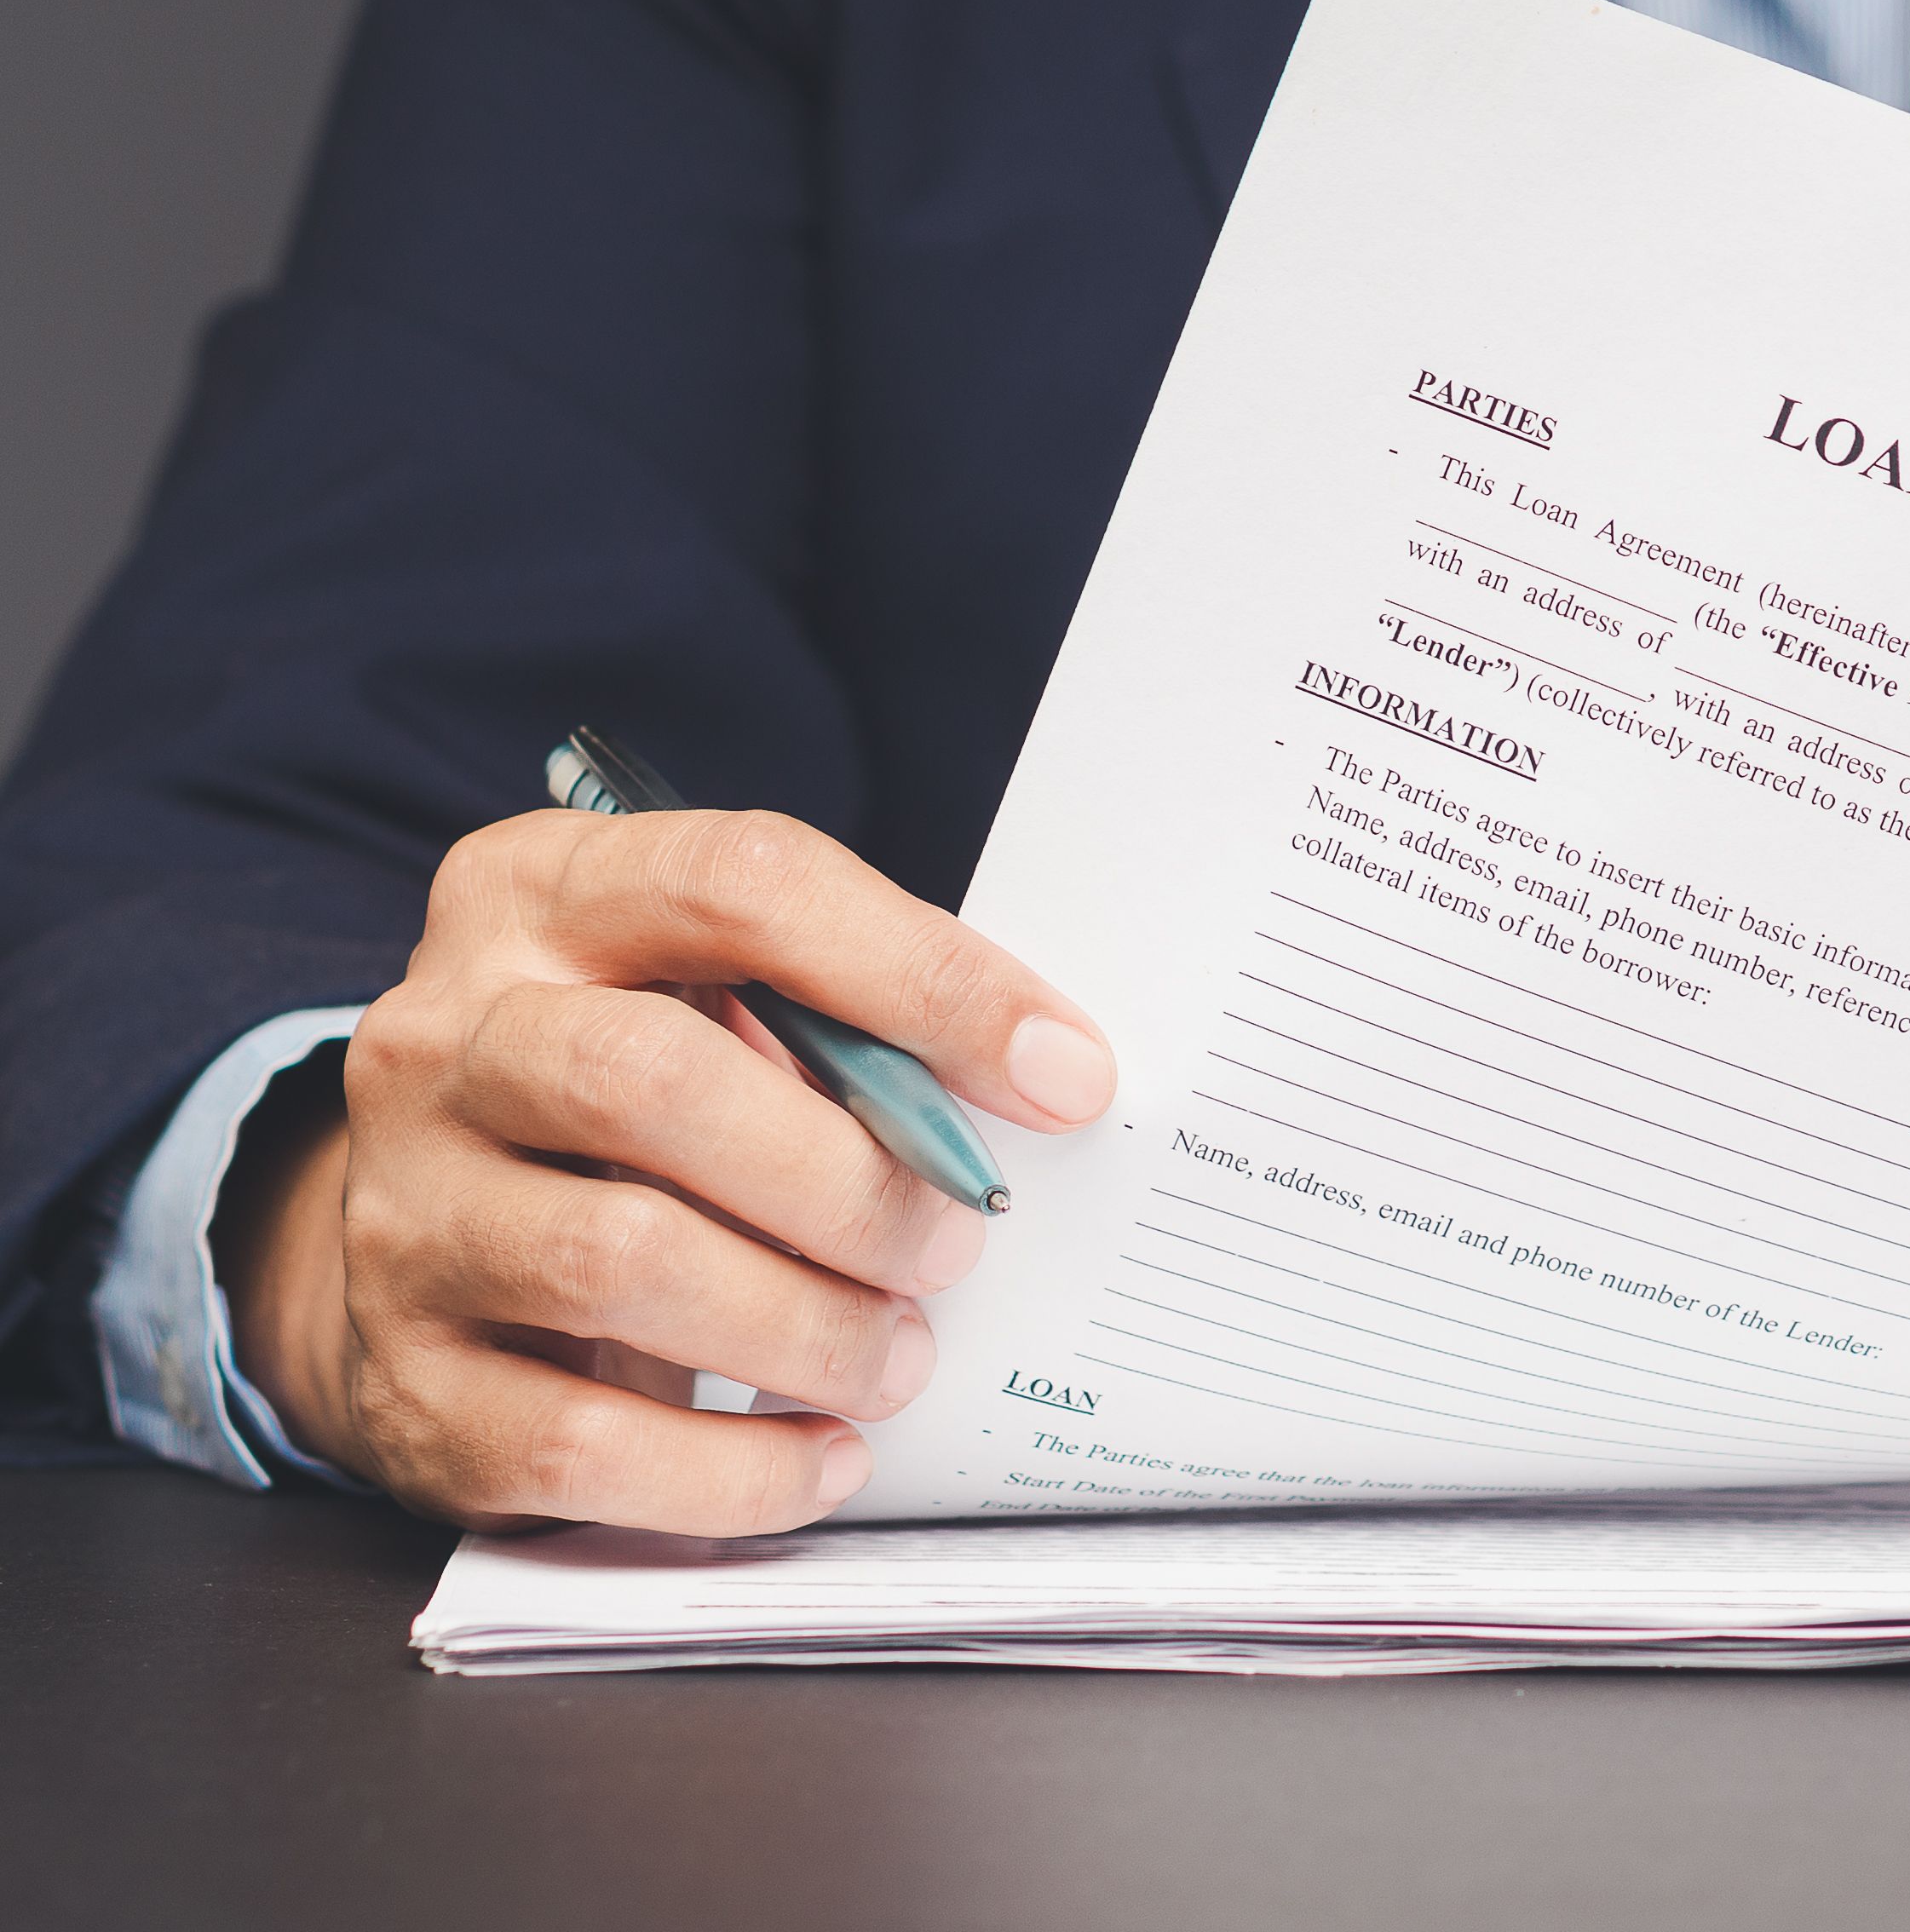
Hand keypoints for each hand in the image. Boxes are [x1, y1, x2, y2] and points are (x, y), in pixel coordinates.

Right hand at [217, 807, 1115, 1533]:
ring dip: (803, 1327)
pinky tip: (820, 1457)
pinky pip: (577, 1443)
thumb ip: (848, 1018)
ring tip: (899, 1356)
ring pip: (616, 1263)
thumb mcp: (717, 1005)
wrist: (430, 1240)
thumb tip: (1049, 1079)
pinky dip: (728, 1471)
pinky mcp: (405, 1383)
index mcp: (539, 896)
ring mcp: (402, 1212)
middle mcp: (441, 1039)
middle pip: (651, 1082)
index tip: (1062, 1074)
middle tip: (957, 1244)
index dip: (921, 975)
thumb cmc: (638, 1103)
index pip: (741, 884)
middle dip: (847, 1179)